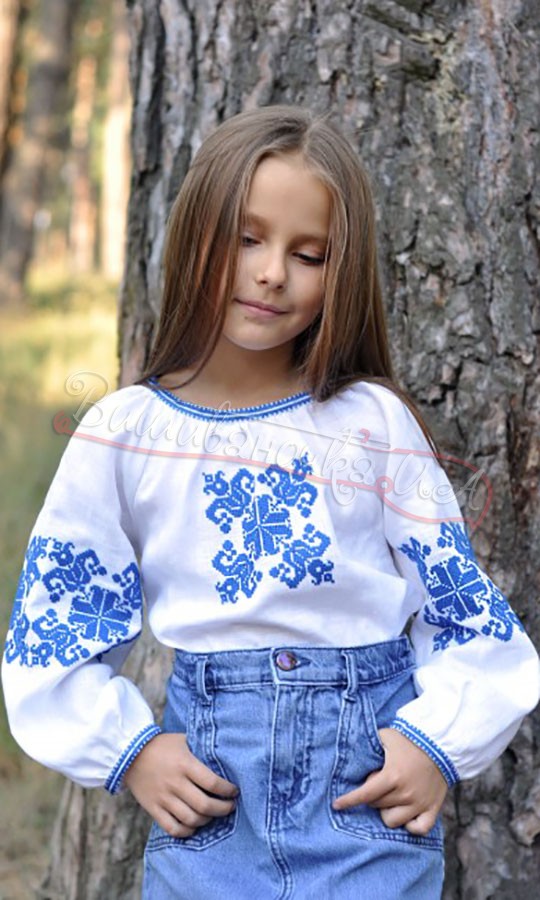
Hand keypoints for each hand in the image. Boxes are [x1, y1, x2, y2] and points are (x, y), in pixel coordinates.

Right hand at [123, 732, 238, 837]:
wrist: (130, 753)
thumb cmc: (163, 745)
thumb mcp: (183, 740)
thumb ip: (201, 749)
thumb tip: (226, 755)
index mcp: (184, 764)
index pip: (212, 782)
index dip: (227, 790)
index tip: (235, 791)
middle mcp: (175, 783)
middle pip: (204, 805)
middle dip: (222, 809)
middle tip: (230, 806)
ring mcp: (163, 798)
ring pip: (191, 819)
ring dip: (207, 820)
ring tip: (213, 814)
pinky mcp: (153, 808)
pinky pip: (173, 828)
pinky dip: (187, 831)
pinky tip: (194, 825)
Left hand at [331, 727, 446, 835]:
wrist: (441, 743)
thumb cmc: (410, 739)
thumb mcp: (386, 736)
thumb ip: (369, 745)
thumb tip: (351, 752)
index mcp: (392, 775)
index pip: (365, 794)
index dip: (348, 801)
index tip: (336, 805)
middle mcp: (405, 793)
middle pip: (377, 806)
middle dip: (371, 796)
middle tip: (378, 782)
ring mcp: (420, 803)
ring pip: (393, 821)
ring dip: (386, 811)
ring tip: (389, 797)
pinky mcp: (433, 808)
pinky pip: (419, 829)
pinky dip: (410, 826)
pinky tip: (405, 814)